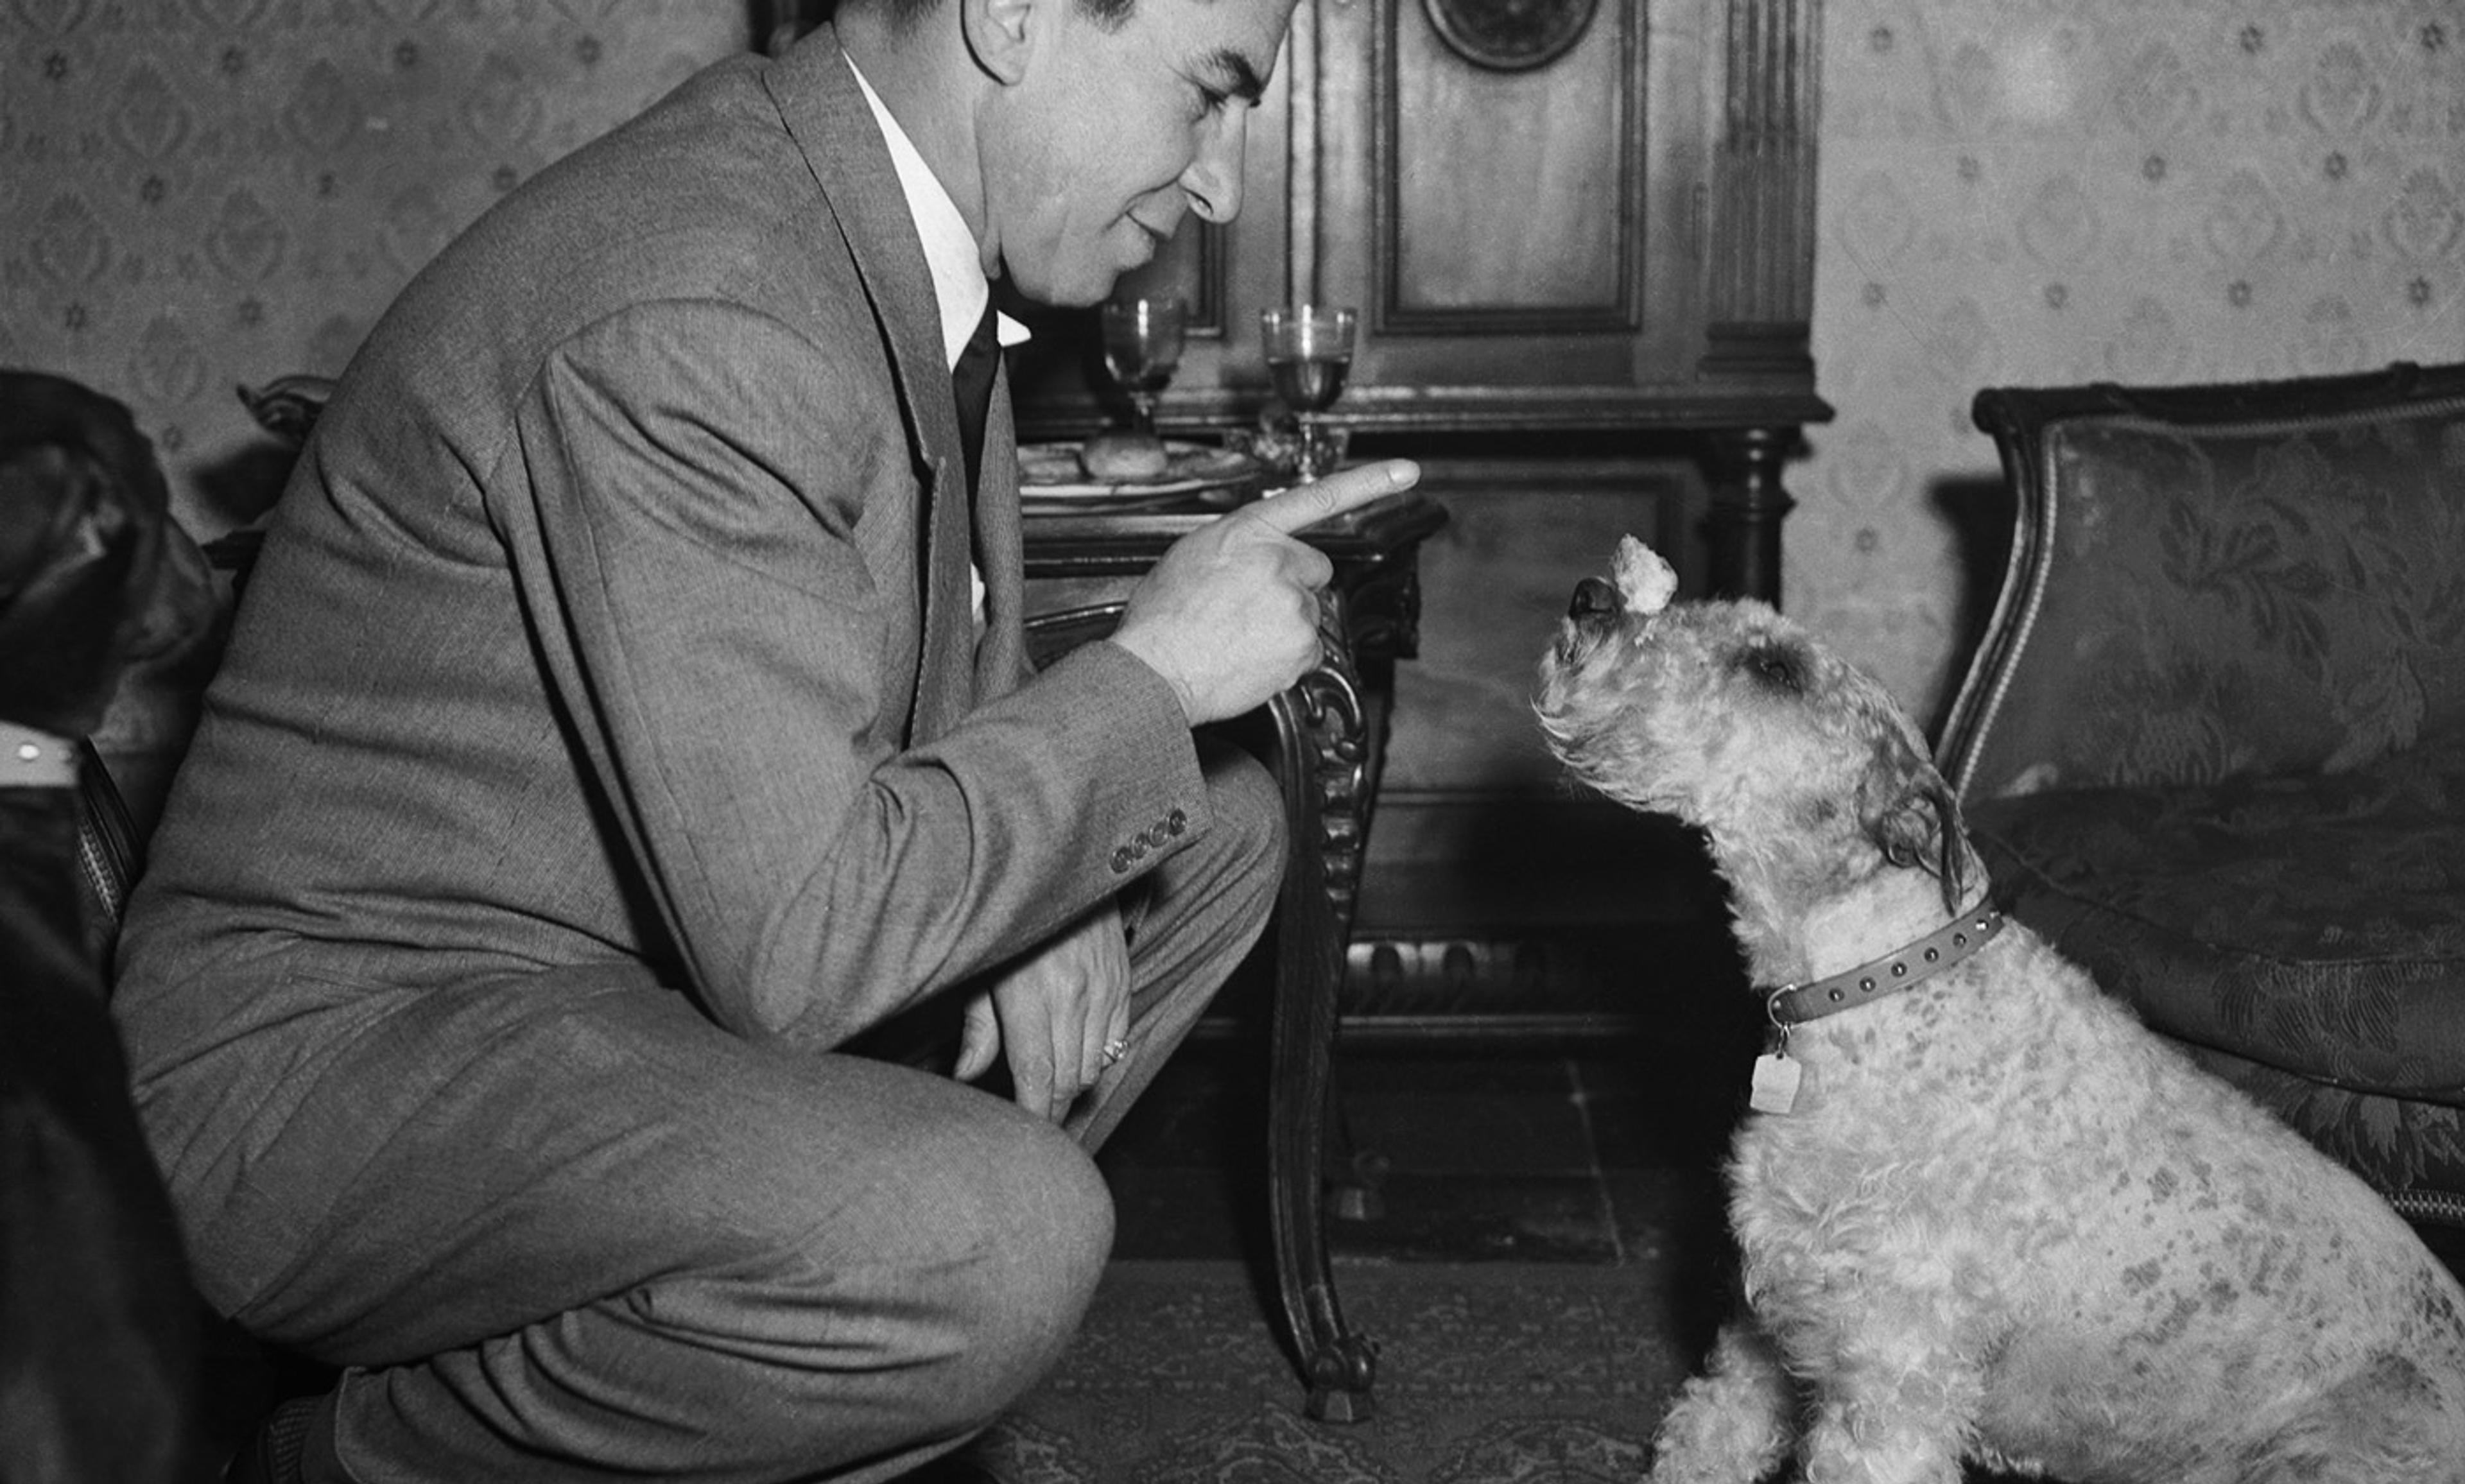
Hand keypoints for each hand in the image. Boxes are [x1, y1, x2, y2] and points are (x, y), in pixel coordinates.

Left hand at [954, 907, 1132, 1120]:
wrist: (1064, 869)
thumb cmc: (1011, 918)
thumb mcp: (982, 966)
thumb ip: (978, 1025)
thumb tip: (966, 1076)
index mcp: (1032, 996)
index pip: (1037, 1076)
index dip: (1032, 1114)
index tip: (1021, 1134)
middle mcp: (1074, 998)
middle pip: (1067, 1080)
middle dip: (1049, 1108)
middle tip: (1032, 1124)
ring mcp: (1104, 991)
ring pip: (1094, 1067)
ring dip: (1071, 1085)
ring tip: (1049, 1089)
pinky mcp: (1123, 983)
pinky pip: (1116, 1042)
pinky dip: (1098, 1058)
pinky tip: (1076, 1055)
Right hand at [1107, 459, 1419, 724]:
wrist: (1155, 668)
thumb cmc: (1162, 617)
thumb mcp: (1191, 556)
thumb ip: (1236, 547)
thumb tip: (1253, 560)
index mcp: (1248, 531)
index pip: (1316, 498)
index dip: (1368, 483)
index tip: (1407, 472)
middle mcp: (1279, 561)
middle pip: (1314, 571)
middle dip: (1292, 587)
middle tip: (1249, 608)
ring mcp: (1295, 604)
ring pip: (1309, 613)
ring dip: (1284, 624)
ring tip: (1239, 636)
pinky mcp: (1303, 645)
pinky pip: (1309, 650)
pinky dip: (1287, 658)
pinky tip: (1250, 657)